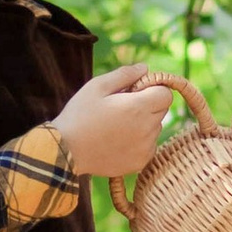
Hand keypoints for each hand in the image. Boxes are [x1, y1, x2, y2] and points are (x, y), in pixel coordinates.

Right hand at [56, 65, 178, 178]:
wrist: (65, 152)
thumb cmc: (79, 115)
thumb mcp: (97, 86)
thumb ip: (125, 75)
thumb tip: (145, 68)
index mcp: (139, 107)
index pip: (166, 94)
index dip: (152, 89)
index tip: (134, 91)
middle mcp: (147, 129)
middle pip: (162, 110)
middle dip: (148, 104)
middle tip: (122, 107)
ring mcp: (145, 148)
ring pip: (155, 129)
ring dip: (143, 123)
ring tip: (116, 126)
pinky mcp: (140, 162)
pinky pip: (148, 146)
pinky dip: (139, 141)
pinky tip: (117, 140)